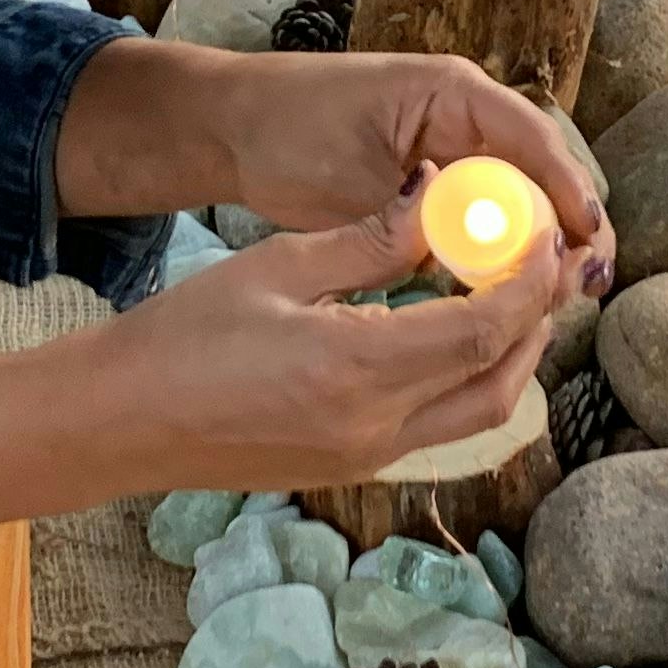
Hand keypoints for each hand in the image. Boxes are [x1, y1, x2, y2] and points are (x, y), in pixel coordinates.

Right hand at [98, 183, 581, 491]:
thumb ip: (371, 241)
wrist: (121, 421)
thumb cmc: (184, 336)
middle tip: (545, 264)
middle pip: (501, 382)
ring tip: (513, 296)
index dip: (530, 282)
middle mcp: (375, 428)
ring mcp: (366, 459)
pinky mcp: (352, 468)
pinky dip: (468, 381)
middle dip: (536, 322)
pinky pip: (439, 428)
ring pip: (479, 414)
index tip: (547, 236)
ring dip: (511, 358)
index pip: (483, 329)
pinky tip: (455, 334)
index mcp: (357, 370)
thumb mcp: (279, 267)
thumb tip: (440, 199)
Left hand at [217, 52, 615, 289]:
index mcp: (454, 92)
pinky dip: (499, 254)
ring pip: (520, 200)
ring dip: (540, 246)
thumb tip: (470, 269)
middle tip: (585, 285)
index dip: (568, 191)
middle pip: (542, 172)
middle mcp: (468, 116)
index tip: (588, 239)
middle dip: (568, 228)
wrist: (233, 127)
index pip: (534, 139)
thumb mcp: (351, 182)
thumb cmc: (287, 132)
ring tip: (562, 299)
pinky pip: (484, 219)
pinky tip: (513, 296)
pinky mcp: (437, 184)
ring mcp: (455, 149)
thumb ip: (411, 221)